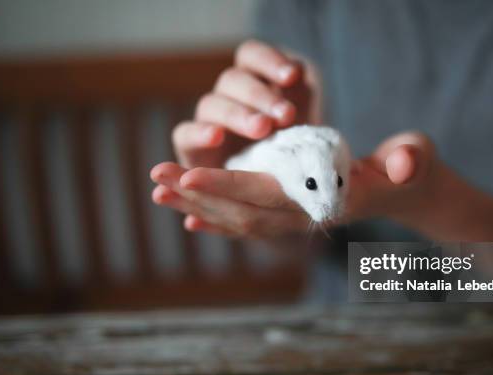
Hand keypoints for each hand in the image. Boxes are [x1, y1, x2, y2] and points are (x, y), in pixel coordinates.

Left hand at [151, 132, 438, 238]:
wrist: (407, 192)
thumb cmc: (410, 168)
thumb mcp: (416, 157)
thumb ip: (410, 159)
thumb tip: (401, 166)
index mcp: (329, 198)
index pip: (272, 194)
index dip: (230, 185)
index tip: (190, 174)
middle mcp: (307, 215)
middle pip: (244, 210)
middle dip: (199, 194)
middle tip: (157, 176)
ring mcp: (297, 219)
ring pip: (239, 218)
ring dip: (198, 206)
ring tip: (160, 191)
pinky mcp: (291, 215)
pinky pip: (248, 223)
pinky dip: (216, 220)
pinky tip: (189, 216)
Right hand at [172, 39, 312, 168]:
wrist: (277, 200)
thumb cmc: (298, 159)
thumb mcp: (307, 125)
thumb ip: (303, 95)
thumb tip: (299, 69)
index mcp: (254, 82)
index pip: (250, 55)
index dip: (269, 60)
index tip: (292, 75)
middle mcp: (228, 98)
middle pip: (233, 80)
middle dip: (261, 96)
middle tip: (287, 115)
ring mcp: (207, 122)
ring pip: (211, 104)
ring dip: (238, 114)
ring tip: (263, 129)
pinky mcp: (190, 149)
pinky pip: (185, 134)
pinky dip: (199, 133)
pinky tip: (216, 137)